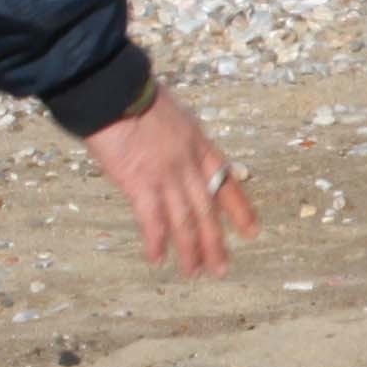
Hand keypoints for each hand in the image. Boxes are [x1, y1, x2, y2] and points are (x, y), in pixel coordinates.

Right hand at [86, 92, 255, 272]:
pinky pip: (152, 220)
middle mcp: (189, 165)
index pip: (227, 183)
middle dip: (215, 242)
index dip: (240, 209)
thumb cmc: (134, 95)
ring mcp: (167, 176)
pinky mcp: (140, 184)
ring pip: (185, 221)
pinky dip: (156, 241)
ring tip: (194, 273)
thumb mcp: (172, 113)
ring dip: (190, 250)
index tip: (251, 231)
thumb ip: (176, 137)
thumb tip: (171, 149)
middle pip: (208, 210)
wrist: (114, 92)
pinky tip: (157, 260)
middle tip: (221, 269)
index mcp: (200, 145)